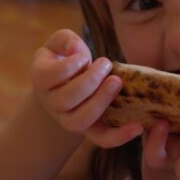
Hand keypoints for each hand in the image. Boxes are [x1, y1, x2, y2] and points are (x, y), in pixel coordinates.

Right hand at [30, 29, 142, 147]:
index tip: (84, 54)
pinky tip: (138, 127)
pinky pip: (101, 139)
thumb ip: (66, 40)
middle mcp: (51, 103)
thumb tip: (77, 50)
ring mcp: (69, 119)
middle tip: (106, 64)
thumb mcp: (61, 43)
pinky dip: (119, 137)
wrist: (67, 84)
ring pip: (80, 121)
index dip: (70, 65)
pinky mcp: (90, 130)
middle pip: (66, 99)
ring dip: (101, 102)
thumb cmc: (66, 58)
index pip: (51, 76)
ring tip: (116, 82)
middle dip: (90, 80)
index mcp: (41, 79)